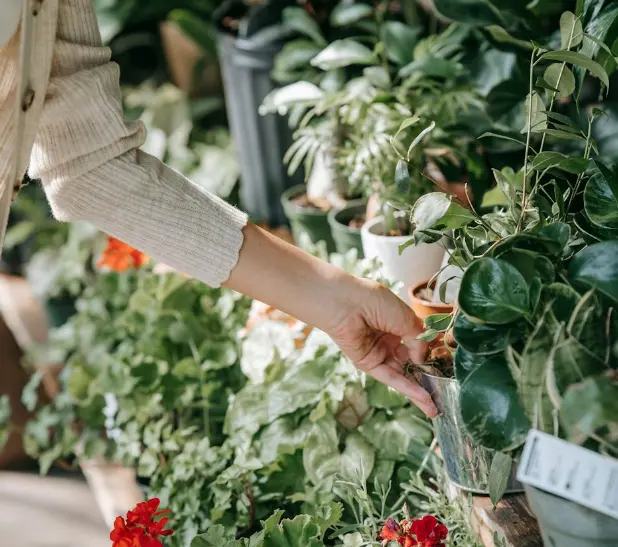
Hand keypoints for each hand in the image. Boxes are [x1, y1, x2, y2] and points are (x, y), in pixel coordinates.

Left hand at [324, 277, 437, 417]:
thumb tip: (422, 360)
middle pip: (411, 363)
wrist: (344, 303)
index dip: (432, 355)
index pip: (419, 343)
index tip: (447, 367)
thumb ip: (418, 340)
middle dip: (427, 379)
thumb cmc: (373, 302)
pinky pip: (390, 377)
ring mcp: (379, 352)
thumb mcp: (405, 318)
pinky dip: (407, 388)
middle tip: (443, 395)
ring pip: (402, 374)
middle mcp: (390, 339)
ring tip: (435, 407)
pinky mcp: (368, 364)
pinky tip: (422, 397)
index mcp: (398, 323)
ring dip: (418, 391)